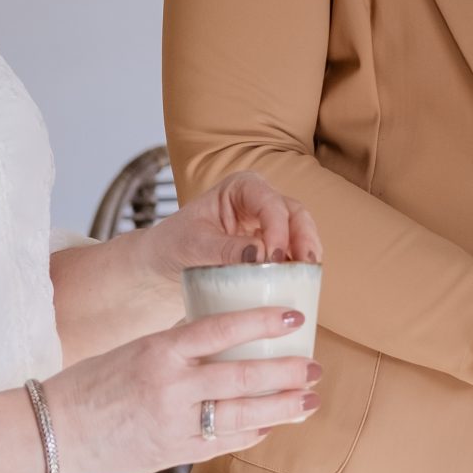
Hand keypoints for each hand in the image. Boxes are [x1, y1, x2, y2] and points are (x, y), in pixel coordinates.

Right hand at [40, 307, 318, 472]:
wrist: (54, 434)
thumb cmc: (93, 385)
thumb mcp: (135, 350)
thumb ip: (178, 346)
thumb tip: (225, 334)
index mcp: (159, 350)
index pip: (221, 328)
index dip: (262, 322)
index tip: (294, 317)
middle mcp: (170, 386)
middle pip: (242, 376)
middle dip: (286, 372)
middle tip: (315, 367)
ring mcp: (174, 423)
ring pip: (241, 414)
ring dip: (281, 407)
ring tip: (309, 401)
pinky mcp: (173, 453)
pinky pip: (223, 442)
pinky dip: (251, 433)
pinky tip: (271, 425)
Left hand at [153, 171, 323, 271]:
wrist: (163, 267)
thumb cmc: (173, 247)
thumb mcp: (194, 246)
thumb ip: (226, 249)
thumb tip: (260, 256)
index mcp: (240, 189)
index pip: (269, 202)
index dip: (277, 228)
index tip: (273, 258)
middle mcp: (259, 202)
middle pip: (294, 214)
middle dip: (304, 238)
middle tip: (305, 265)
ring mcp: (268, 226)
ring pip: (300, 232)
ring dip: (307, 253)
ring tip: (309, 277)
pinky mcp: (271, 249)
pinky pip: (293, 254)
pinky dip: (299, 267)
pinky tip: (302, 284)